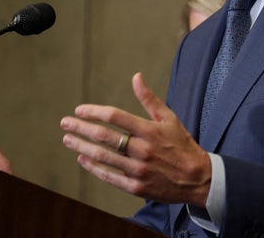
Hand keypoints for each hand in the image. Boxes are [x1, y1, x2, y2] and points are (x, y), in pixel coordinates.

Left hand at [60, 72, 211, 205]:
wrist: (198, 179)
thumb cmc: (182, 145)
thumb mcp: (170, 118)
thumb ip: (149, 99)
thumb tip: (136, 77)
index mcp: (150, 130)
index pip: (115, 116)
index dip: (94, 112)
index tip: (79, 110)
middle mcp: (142, 149)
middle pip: (103, 136)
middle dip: (80, 128)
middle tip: (65, 123)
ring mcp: (138, 170)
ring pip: (102, 156)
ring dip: (81, 146)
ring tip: (68, 139)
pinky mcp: (135, 187)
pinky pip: (108, 176)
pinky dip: (93, 167)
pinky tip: (82, 159)